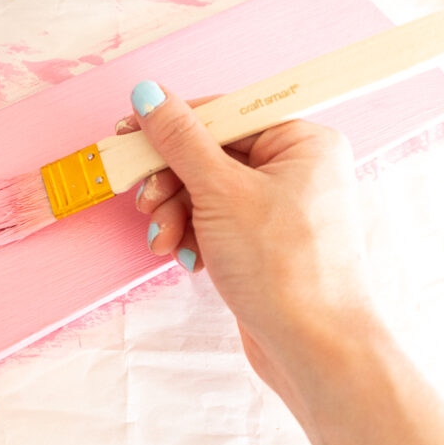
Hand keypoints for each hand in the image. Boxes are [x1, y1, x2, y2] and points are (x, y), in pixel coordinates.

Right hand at [119, 81, 378, 389]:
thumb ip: (180, 139)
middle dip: (171, 183)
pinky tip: (189, 258)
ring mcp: (281, 208)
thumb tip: (150, 95)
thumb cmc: (285, 268)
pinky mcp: (265, 242)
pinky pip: (216, 222)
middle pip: (210, 154)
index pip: (223, 115)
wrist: (315, 350)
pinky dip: (194, 236)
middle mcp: (296, 169)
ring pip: (207, 192)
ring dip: (177, 214)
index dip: (171, 126)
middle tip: (146, 201)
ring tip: (167, 241)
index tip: (128, 134)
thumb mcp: (221, 192)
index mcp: (301, 142)